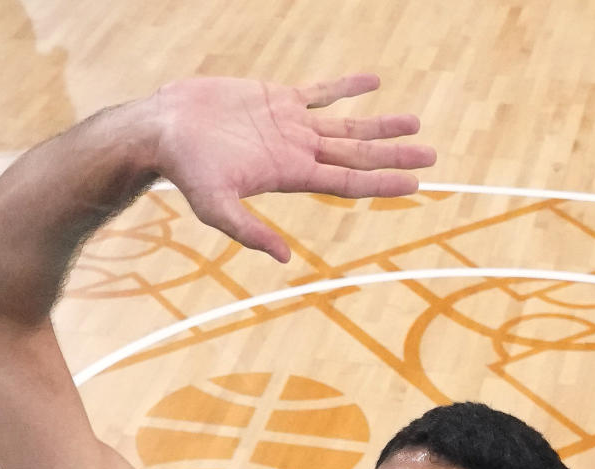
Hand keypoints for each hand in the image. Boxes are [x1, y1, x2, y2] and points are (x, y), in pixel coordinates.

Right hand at [150, 74, 434, 262]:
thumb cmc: (186, 169)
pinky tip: (371, 82)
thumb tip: (285, 260)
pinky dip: (345, 86)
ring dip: (379, 125)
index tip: (414, 185)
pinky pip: (319, 91)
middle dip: (392, 155)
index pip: (347, 180)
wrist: (163, 128)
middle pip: (356, 154)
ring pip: (345, 125)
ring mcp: (288, 124)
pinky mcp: (275, 97)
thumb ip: (249, 231)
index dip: (381, 182)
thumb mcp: (216, 207)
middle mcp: (296, 150)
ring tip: (413, 123)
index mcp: (290, 174)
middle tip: (431, 156)